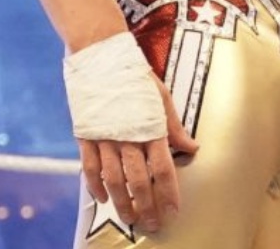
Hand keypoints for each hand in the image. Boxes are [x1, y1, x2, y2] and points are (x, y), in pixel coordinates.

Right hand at [78, 75, 198, 233]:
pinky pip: (90, 168)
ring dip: (122, 202)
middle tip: (152, 224)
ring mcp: (105, 137)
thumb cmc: (134, 76)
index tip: (173, 211)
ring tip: (130, 218)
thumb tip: (192, 148)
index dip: (168, 193)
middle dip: (146, 206)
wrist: (101, 56)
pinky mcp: (86, 135)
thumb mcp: (161, 96)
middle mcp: (128, 136)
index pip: (162, 169)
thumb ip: (174, 126)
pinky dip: (95, 186)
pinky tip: (102, 198)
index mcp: (150, 127)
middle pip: (138, 181)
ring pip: (114, 179)